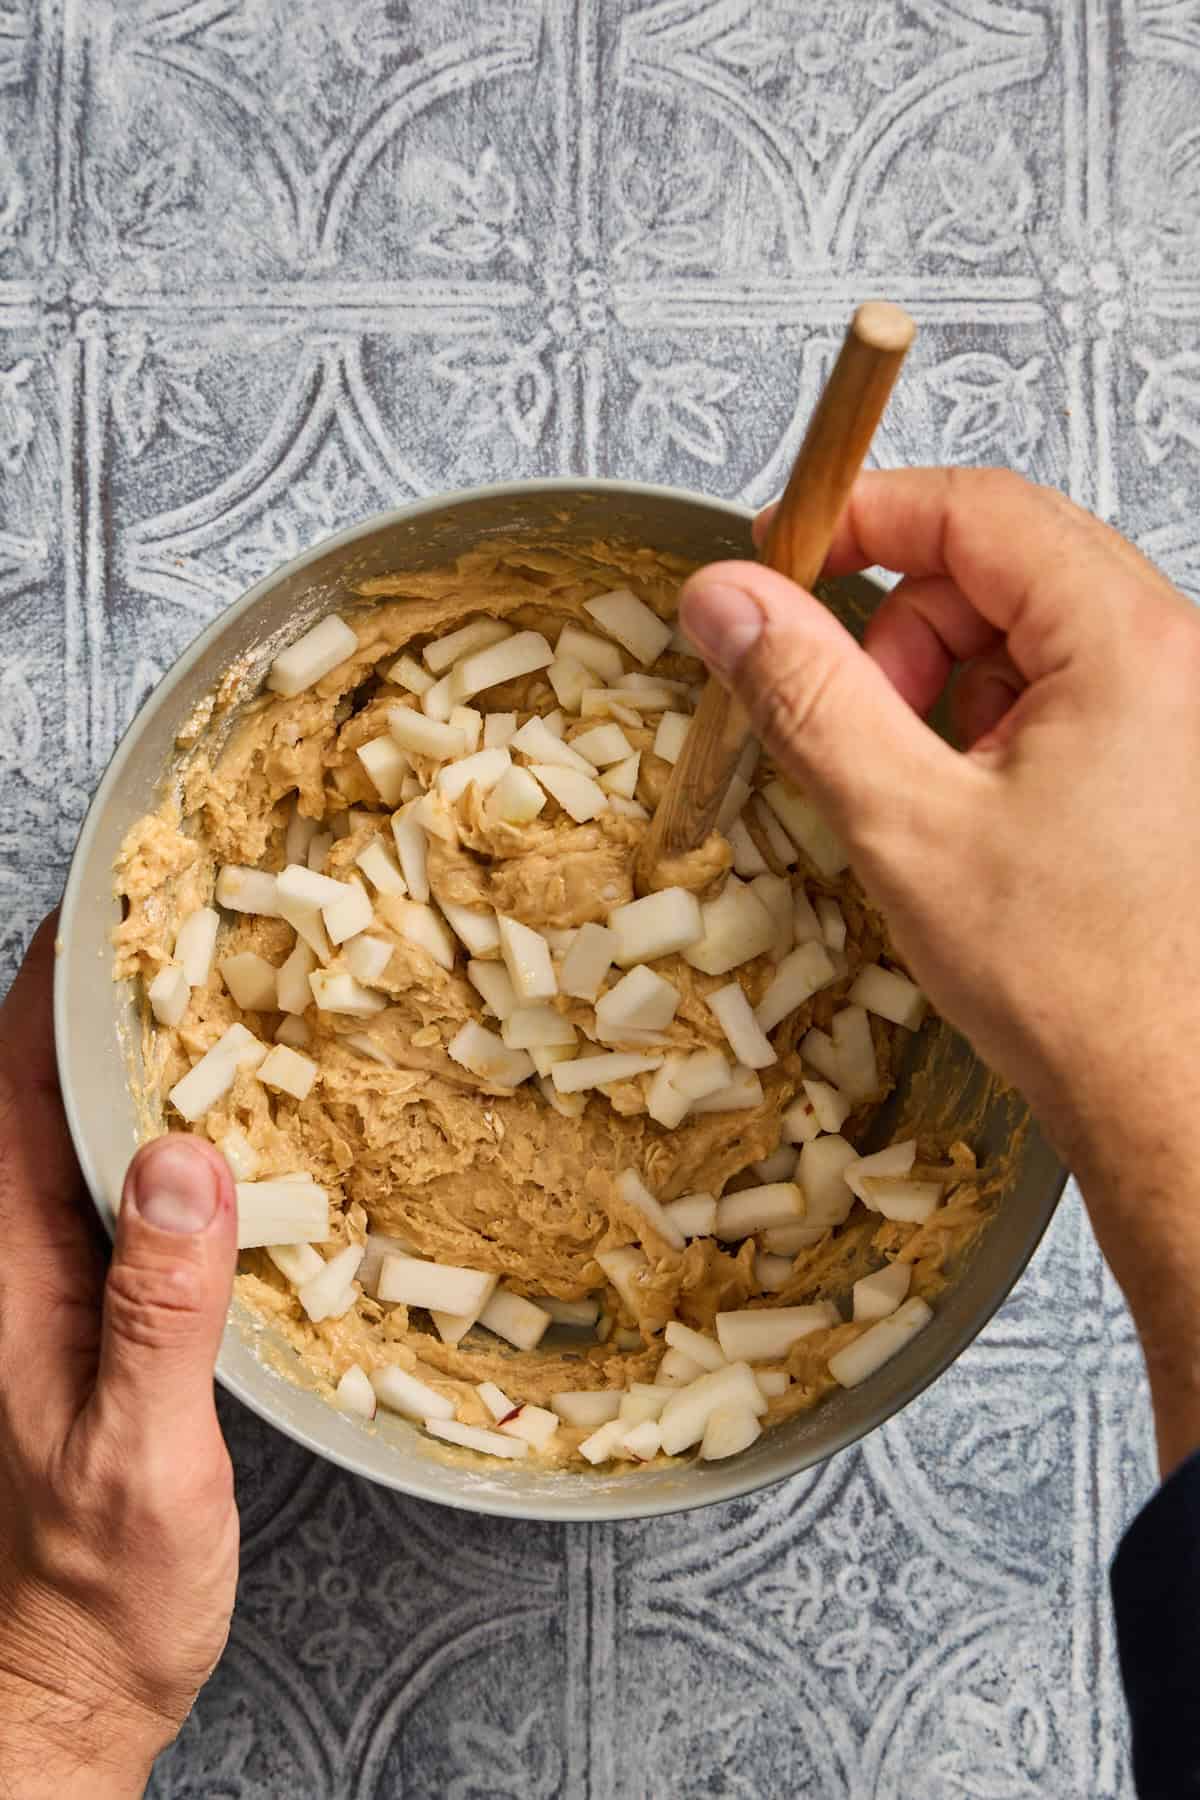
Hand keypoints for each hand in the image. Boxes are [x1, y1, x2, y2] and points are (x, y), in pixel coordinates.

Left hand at [0, 916, 238, 1796]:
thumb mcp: (133, 1453)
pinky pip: (138, 1187)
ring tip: (239, 987)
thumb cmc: (90, 1589)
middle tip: (202, 918)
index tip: (115, 898)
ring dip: (149, 1053)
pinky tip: (253, 1119)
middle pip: (46, 1085)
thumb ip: (156, 1309)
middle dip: (111, 993)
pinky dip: (184, 1127)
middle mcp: (23, 1257)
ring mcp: (64, 1284)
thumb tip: (179, 1160)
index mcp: (7, 1267)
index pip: (9, 1082)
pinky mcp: (111, 1313)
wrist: (67, 1687)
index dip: (52, 982)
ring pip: (93, 1128)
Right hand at [679, 468, 1199, 1475]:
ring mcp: (1176, 705)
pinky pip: (1058, 688)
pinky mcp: (1164, 752)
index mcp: (1127, 644)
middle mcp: (1173, 655)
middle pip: (1001, 563)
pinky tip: (964, 805)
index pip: (977, 508)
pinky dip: (988, 724)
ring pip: (1025, 629)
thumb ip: (807, 692)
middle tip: (851, 708)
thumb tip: (729, 599)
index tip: (785, 556)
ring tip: (916, 784)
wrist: (1167, 1090)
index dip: (864, 518)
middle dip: (903, 624)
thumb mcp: (904, 821)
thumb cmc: (1073, 979)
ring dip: (944, 681)